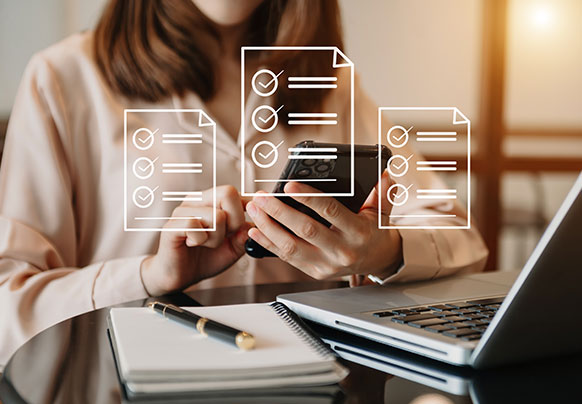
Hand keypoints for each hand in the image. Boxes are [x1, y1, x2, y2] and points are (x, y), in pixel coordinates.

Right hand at [141, 186, 250, 295]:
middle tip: (224, 236)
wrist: (180, 277)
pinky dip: (200, 240)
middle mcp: (197, 201)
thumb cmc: (205, 259)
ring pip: (216, 214)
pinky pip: (194, 225)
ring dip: (217, 238)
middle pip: (228, 193)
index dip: (244, 210)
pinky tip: (193, 244)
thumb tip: (255, 224)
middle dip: (234, 221)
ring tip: (206, 244)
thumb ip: (245, 236)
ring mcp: (183, 211)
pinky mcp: (171, 226)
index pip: (235, 191)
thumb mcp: (233, 249)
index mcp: (211, 201)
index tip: (240, 228)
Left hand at [245, 171, 402, 279]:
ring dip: (268, 227)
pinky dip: (268, 244)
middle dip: (279, 212)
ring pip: (291, 246)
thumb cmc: (373, 231)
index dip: (308, 198)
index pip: (330, 211)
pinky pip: (287, 258)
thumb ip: (382, 193)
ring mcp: (326, 264)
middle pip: (305, 230)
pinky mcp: (314, 272)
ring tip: (254, 209)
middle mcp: (342, 251)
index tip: (289, 185)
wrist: (377, 260)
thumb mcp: (382, 211)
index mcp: (358, 232)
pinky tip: (255, 230)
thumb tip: (385, 175)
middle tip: (262, 196)